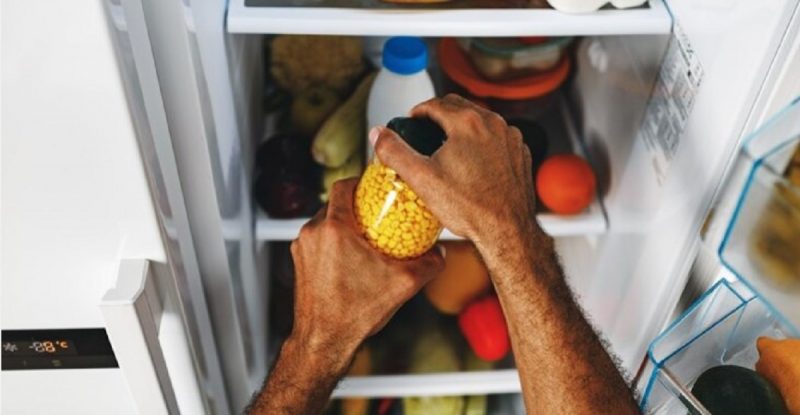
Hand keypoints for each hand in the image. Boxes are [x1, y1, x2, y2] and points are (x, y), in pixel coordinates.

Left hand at [289, 178, 444, 359]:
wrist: (324, 342)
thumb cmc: (354, 314)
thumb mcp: (403, 285)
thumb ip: (428, 264)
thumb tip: (440, 253)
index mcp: (335, 229)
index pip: (343, 186)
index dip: (360, 182)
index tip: (374, 187)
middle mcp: (313, 234)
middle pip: (335, 205)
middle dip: (356, 208)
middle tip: (376, 215)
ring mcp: (302, 249)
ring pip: (325, 224)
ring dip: (344, 227)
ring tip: (366, 240)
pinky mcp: (299, 263)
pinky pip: (318, 242)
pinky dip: (333, 244)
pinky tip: (351, 260)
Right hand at [372, 94, 538, 246]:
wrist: (507, 230)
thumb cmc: (468, 207)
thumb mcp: (421, 179)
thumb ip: (394, 152)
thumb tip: (377, 134)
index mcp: (467, 123)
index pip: (435, 103)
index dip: (418, 112)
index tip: (411, 122)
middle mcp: (493, 123)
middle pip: (459, 106)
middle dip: (439, 115)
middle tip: (425, 131)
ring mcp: (510, 137)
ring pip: (480, 120)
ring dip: (462, 126)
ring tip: (447, 146)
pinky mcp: (520, 152)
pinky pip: (497, 136)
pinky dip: (483, 141)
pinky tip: (472, 161)